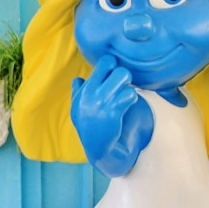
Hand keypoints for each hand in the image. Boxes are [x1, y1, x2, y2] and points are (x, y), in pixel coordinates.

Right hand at [70, 56, 151, 175]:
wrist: (96, 145)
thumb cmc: (87, 124)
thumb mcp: (77, 108)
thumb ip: (78, 91)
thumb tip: (78, 79)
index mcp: (85, 89)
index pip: (104, 63)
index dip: (112, 65)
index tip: (112, 75)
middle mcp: (93, 94)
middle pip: (119, 70)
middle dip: (123, 75)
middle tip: (121, 86)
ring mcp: (103, 103)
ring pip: (125, 79)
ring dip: (128, 86)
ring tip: (124, 94)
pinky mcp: (114, 112)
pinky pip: (130, 95)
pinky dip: (131, 97)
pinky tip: (127, 103)